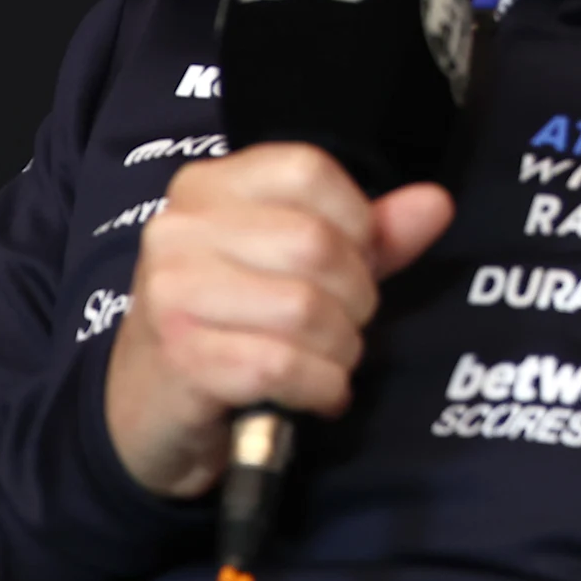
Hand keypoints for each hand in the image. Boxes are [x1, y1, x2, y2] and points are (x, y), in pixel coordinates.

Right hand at [102, 143, 453, 498]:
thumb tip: (434, 204)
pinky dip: (319, 388)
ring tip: (324, 363)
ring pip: (305, 310)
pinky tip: (310, 394)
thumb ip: (364, 235)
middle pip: (316, 244)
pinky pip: (284, 366)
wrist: (146, 411)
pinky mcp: (182, 357)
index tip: (349, 264)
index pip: (309, 170)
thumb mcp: (288, 268)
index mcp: (204, 189)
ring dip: (339, 351)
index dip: (355, 222)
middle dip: (355, 299)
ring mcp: (173, 293)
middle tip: (340, 327)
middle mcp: (178, 230)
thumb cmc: (225, 328)